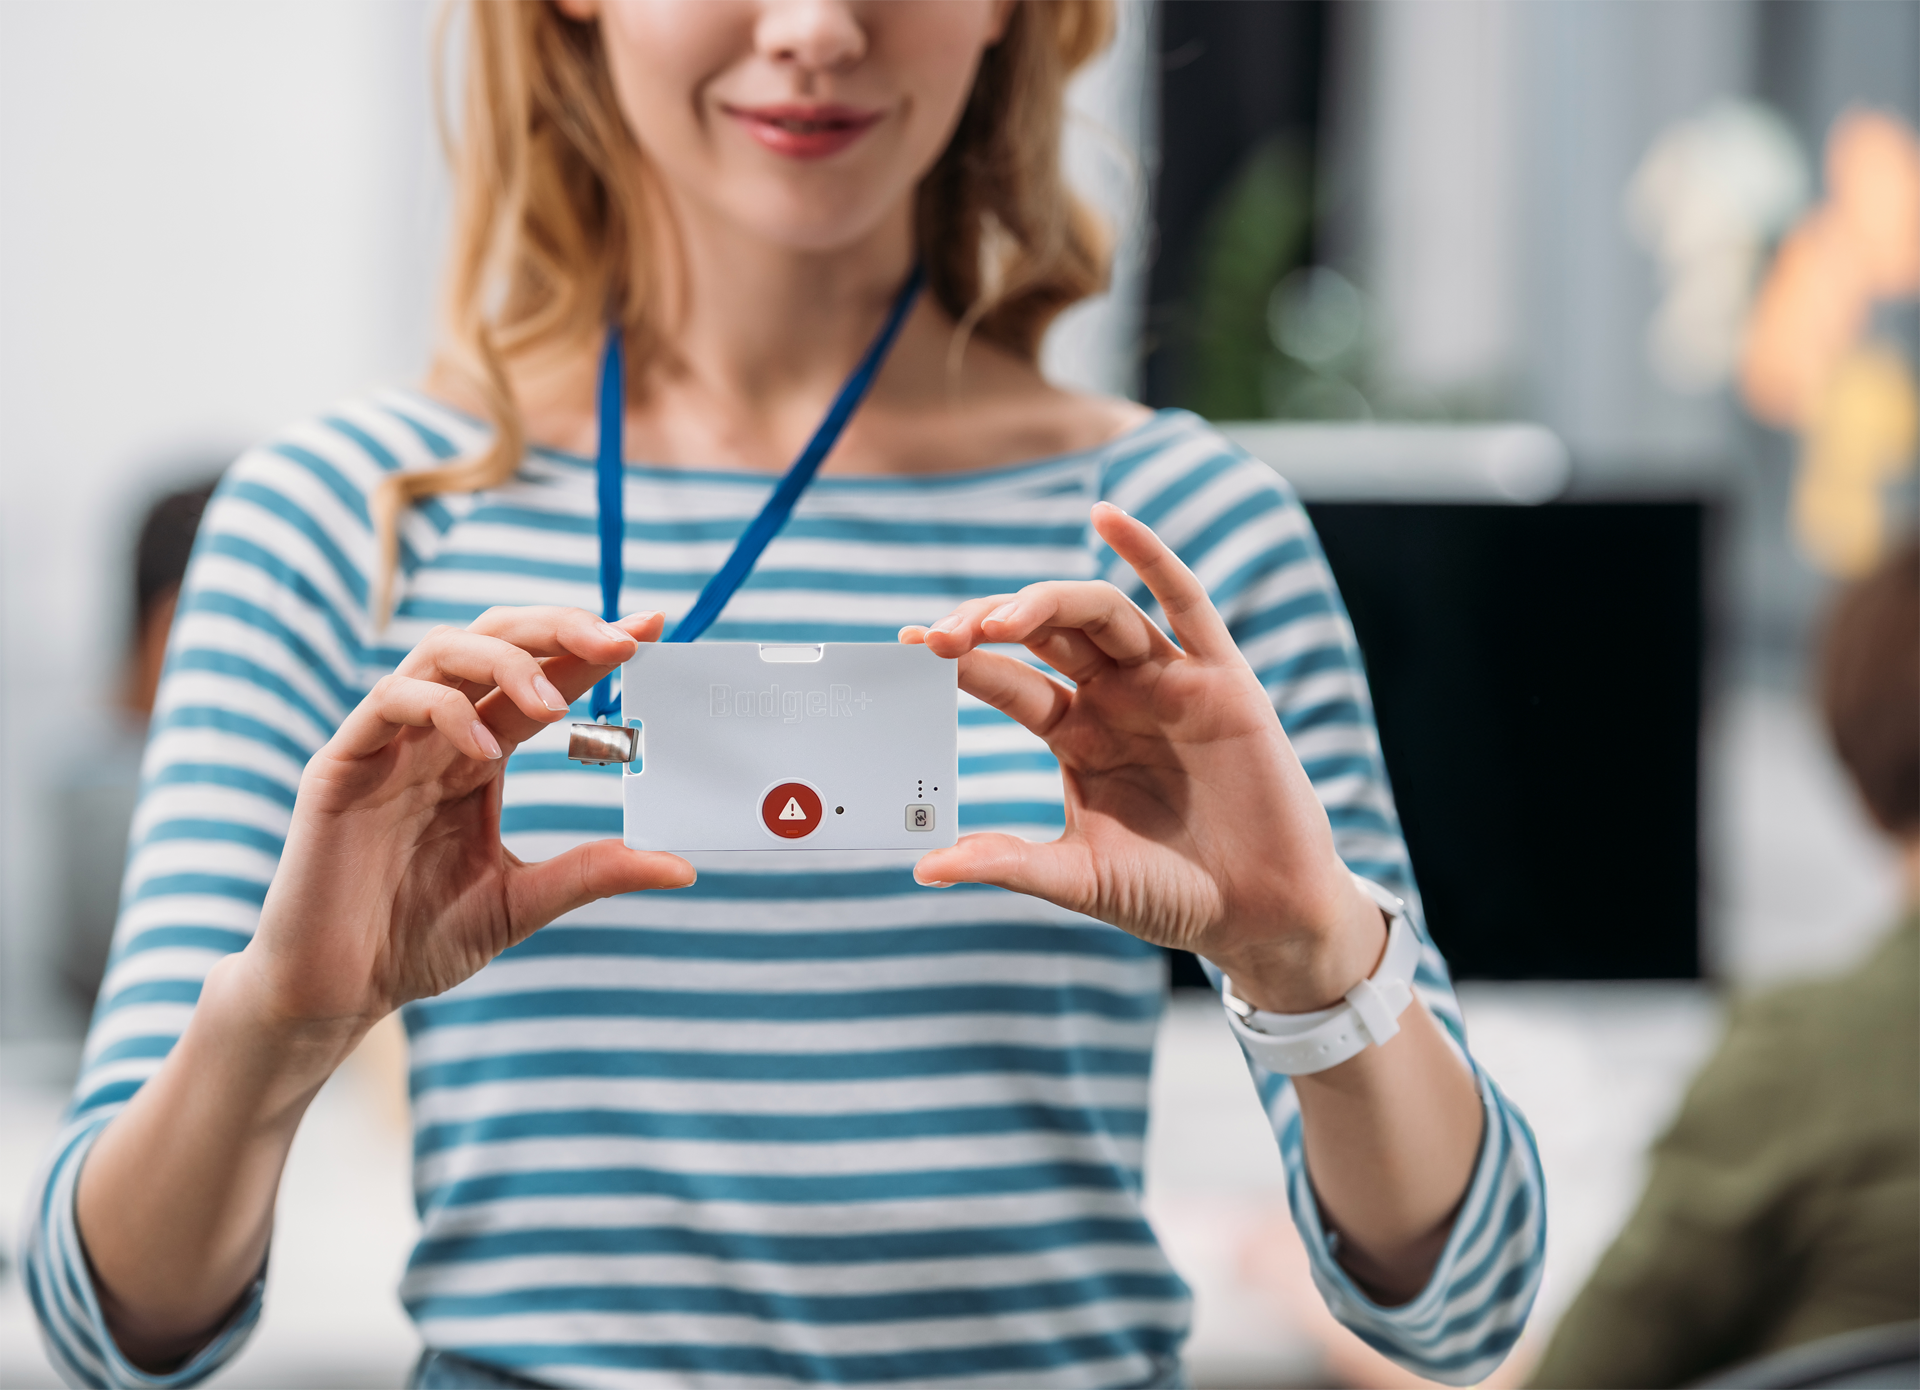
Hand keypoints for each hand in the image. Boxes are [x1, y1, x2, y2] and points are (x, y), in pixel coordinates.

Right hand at [239, 606, 694, 1035]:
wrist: (336, 991)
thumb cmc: (418, 941)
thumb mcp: (523, 902)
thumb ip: (593, 873)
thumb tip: (681, 865)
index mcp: (478, 752)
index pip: (541, 677)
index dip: (591, 646)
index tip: (651, 630)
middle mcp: (435, 734)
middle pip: (496, 640)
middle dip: (560, 629)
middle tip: (621, 640)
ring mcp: (387, 743)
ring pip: (443, 652)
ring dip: (507, 660)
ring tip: (556, 702)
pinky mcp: (341, 765)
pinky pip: (390, 704)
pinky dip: (442, 711)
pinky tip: (483, 750)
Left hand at [905, 503, 1383, 1013]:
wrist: (1262, 915)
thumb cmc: (1173, 896)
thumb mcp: (1080, 879)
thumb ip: (1010, 864)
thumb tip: (924, 868)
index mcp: (1077, 735)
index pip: (1008, 681)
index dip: (962, 660)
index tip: (909, 645)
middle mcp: (1116, 698)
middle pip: (1045, 635)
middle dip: (992, 624)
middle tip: (943, 636)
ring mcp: (1168, 682)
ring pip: (1100, 614)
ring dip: (1048, 602)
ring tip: (1001, 620)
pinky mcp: (1223, 679)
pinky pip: (1187, 604)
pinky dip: (1151, 555)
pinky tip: (1110, 519)